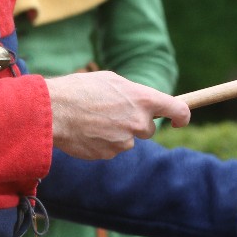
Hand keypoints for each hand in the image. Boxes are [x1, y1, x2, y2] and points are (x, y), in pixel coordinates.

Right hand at [44, 71, 190, 159]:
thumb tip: (142, 102)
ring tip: (94, 119)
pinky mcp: (108, 155)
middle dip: (138, 123)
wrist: (53, 111)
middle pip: (149, 129)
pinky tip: (88, 130)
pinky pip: (112, 149)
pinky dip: (103, 141)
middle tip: (115, 112)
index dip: (182, 116)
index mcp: (143, 99)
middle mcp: (138, 122)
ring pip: (128, 139)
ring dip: (117, 132)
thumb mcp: (112, 81)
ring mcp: (123, 141)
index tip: (179, 119)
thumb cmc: (80, 89)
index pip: (178, 110)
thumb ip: (133, 93)